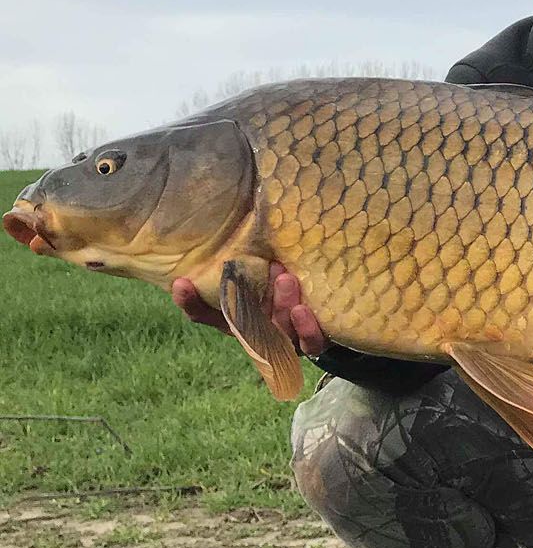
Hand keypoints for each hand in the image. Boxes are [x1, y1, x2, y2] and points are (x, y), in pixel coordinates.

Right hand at [170, 263, 330, 353]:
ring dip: (279, 304)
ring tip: (284, 278)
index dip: (191, 302)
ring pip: (277, 330)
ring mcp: (285, 341)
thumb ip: (254, 253)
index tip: (181, 282)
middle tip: (258, 266)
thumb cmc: (295, 284)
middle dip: (242, 299)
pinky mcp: (312, 345)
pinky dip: (305, 329)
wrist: (337, 317)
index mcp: (241, 315)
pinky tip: (301, 310)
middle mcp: (259, 330)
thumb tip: (247, 201)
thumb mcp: (271, 270)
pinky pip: (309, 344)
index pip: (206, 313)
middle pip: (242, 323)